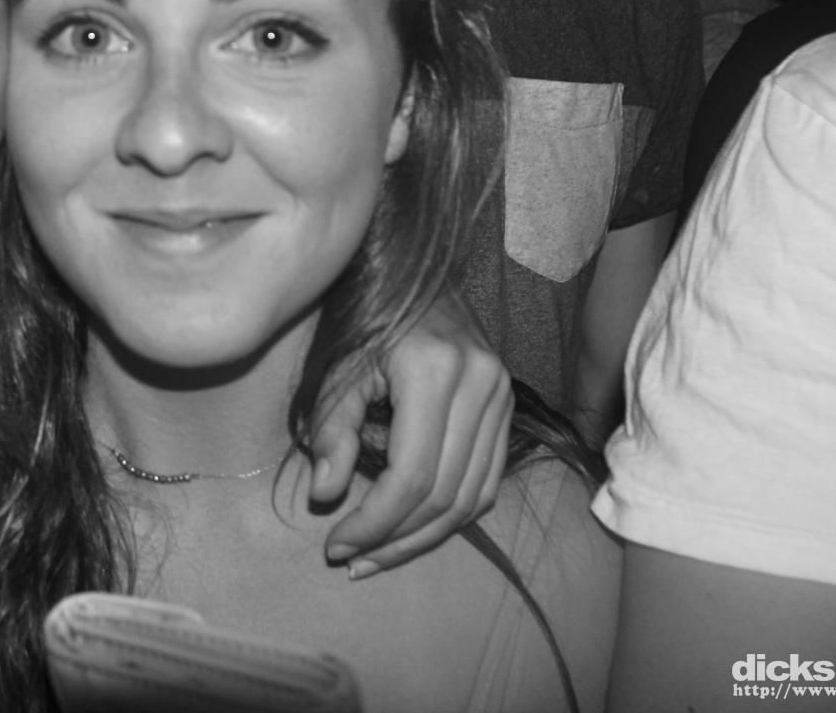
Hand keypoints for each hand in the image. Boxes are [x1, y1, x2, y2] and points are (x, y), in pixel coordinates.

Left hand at [310, 293, 511, 576]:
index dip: (373, 523)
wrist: (414, 271)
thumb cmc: (366, 315)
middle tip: (352, 562)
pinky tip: (414, 530)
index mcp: (436, 370)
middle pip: (445, 494)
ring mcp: (504, 395)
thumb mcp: (337, 369)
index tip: (335, 547)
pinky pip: (487, 480)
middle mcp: (482, 384)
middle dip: (396, 539)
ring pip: (471, 496)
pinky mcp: (510, 406)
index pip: (411, 476)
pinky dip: (452, 513)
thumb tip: (325, 495)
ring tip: (377, 557)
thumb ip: (331, 432)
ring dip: (424, 537)